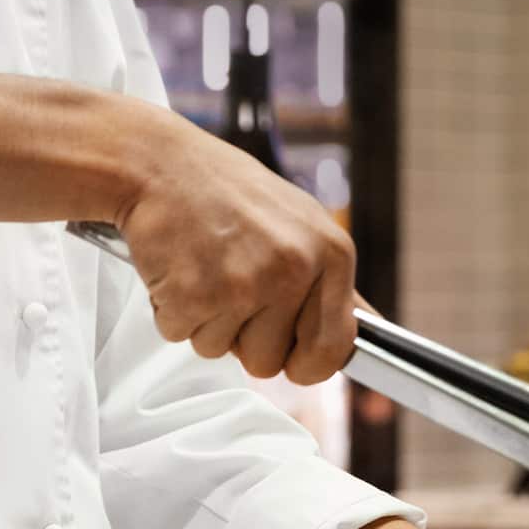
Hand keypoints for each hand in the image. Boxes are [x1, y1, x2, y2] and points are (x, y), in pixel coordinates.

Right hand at [115, 112, 358, 383]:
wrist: (161, 164)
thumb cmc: (230, 193)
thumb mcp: (304, 226)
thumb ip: (331, 284)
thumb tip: (368, 333)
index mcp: (331, 255)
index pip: (334, 349)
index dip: (308, 362)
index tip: (294, 357)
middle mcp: (293, 271)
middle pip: (270, 364)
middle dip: (246, 338)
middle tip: (232, 285)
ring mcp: (243, 285)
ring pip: (220, 351)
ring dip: (207, 320)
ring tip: (207, 267)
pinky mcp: (193, 295)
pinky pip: (181, 336)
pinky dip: (173, 310)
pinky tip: (181, 267)